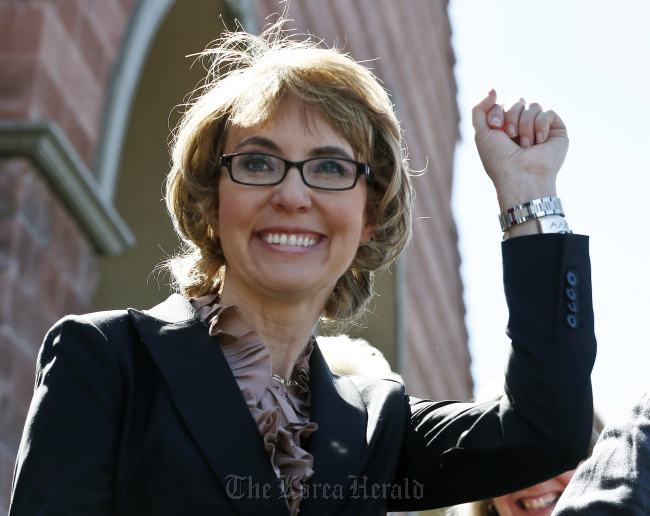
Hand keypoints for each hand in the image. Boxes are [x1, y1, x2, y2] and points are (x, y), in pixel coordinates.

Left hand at [472, 89, 568, 211]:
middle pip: (517, 100)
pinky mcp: (556, 130)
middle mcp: (522, 126)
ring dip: (525, 125)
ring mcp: (540, 127)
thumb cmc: (499, 159)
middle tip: (510, 135)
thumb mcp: (481, 133)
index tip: (495, 127)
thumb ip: (479, 110)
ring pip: (533, 105)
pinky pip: (548, 112)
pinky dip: (541, 126)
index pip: (502, 103)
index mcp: (504, 127)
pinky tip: (539, 142)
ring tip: (526, 145)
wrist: (520, 176)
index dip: (497, 111)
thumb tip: (493, 89)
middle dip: (511, 115)